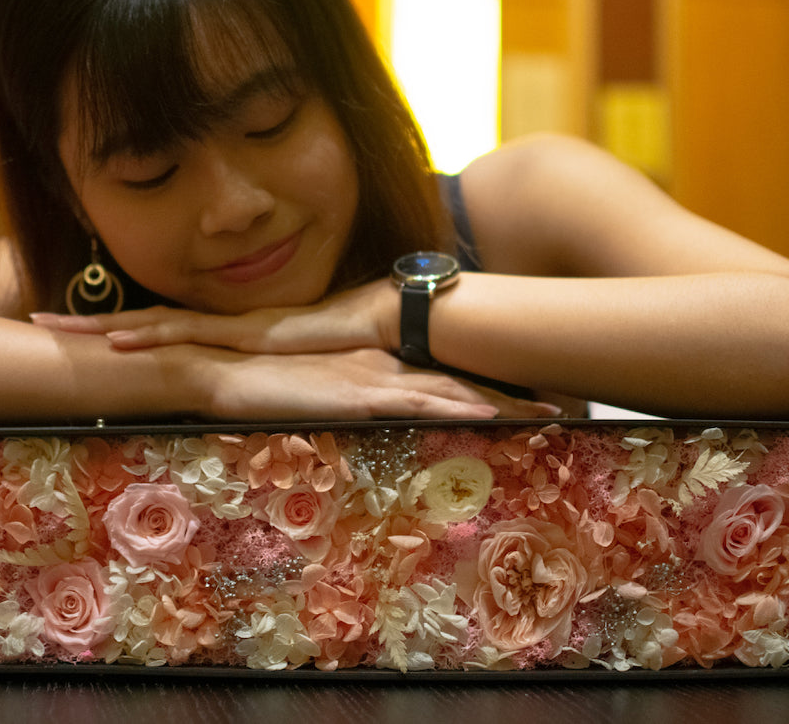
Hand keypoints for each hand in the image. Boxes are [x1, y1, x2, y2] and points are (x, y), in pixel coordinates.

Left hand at [31, 279, 396, 353]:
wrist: (374, 323)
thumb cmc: (334, 348)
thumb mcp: (278, 370)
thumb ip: (250, 379)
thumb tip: (227, 398)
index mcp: (215, 334)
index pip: (153, 330)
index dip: (110, 329)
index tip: (68, 331)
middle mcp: (212, 325)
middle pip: (137, 322)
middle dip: (85, 324)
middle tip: (34, 320)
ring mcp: (224, 326)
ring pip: (150, 323)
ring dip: (100, 327)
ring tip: (53, 328)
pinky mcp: (243, 333)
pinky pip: (188, 333)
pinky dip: (149, 335)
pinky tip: (117, 337)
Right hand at [192, 347, 560, 421]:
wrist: (226, 374)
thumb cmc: (266, 389)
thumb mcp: (319, 398)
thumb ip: (351, 405)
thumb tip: (377, 423)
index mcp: (379, 365)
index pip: (443, 377)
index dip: (489, 386)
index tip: (530, 395)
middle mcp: (386, 366)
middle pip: (460, 381)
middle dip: (512, 392)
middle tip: (562, 402)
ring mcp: (375, 377)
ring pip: (450, 390)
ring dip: (501, 401)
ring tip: (547, 411)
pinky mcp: (358, 394)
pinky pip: (415, 403)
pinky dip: (454, 409)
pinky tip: (488, 415)